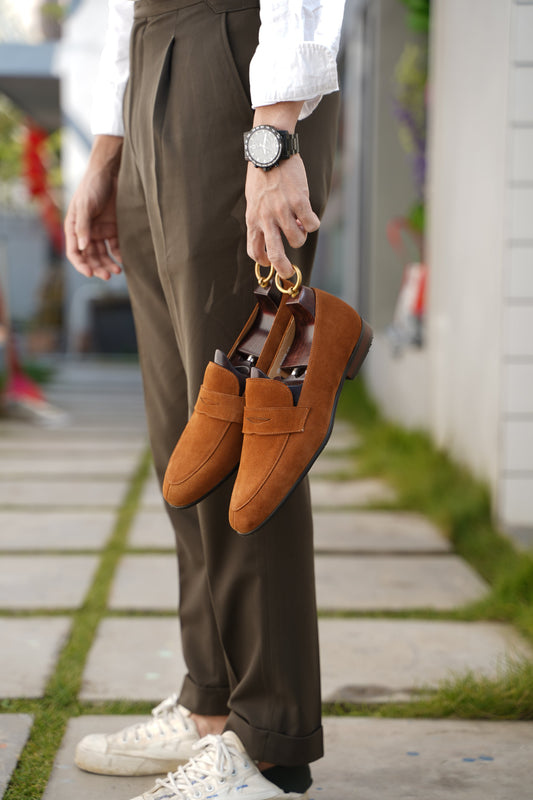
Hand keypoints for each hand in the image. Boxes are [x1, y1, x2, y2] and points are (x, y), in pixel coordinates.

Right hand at [64, 135, 122, 281]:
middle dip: (98, 267)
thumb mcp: (86, 205)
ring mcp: (100, 230)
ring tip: (118, 271)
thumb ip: (83, 226)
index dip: (81, 265)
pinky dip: (118, 254)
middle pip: (90, 256)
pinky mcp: (113, 227)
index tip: (91, 274)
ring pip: (103, 254)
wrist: (111, 171)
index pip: (75, 252)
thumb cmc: (93, 185)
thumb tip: (82, 248)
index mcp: (74, 227)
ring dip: (108, 264)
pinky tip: (124, 260)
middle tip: (108, 276)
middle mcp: (86, 231)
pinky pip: (115, 246)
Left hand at [245, 102, 319, 279]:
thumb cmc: (262, 175)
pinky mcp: (299, 201)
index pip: (255, 250)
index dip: (264, 261)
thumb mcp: (253, 200)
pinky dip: (313, 222)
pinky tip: (309, 214)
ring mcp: (283, 210)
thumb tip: (272, 236)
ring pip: (297, 240)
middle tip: (290, 274)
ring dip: (301, 236)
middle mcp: (266, 218)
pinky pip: (311, 224)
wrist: (270, 149)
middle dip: (284, 269)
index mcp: (253, 219)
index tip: (270, 262)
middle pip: (275, 255)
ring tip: (299, 222)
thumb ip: (260, 219)